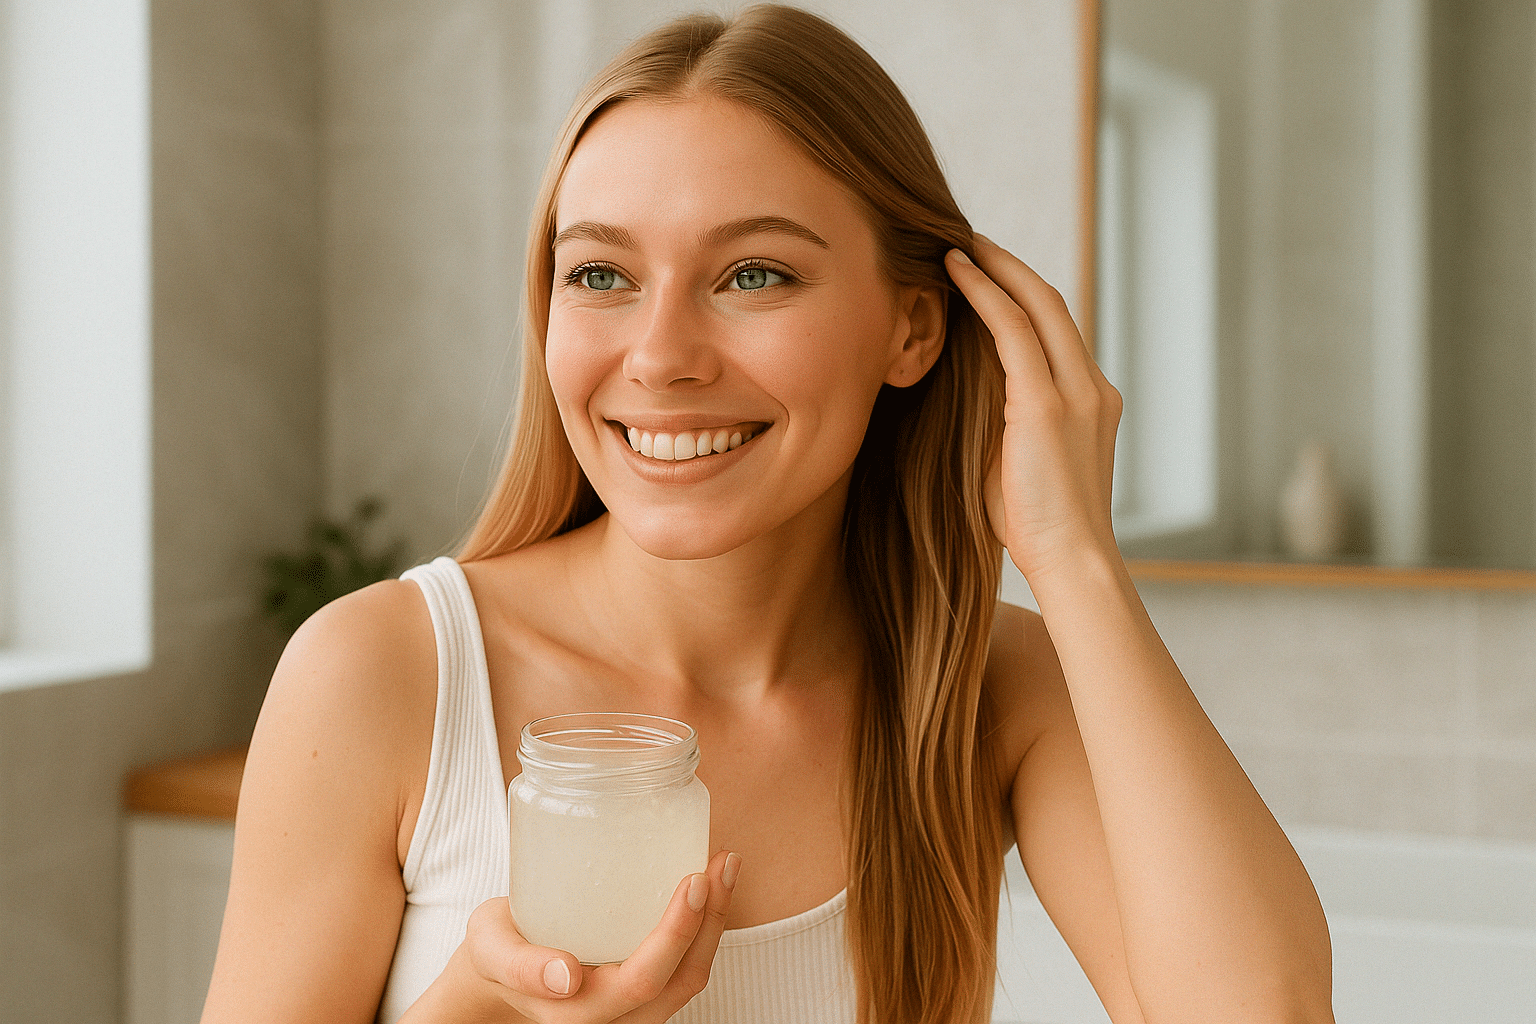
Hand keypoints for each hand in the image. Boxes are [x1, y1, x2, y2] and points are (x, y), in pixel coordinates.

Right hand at [421, 850, 739, 1023]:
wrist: (496, 970)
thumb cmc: (496, 953)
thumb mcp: (491, 950)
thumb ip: (521, 965)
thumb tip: (565, 976)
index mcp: (578, 1014)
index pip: (642, 982)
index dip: (675, 935)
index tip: (693, 882)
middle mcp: (613, 1019)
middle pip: (680, 981)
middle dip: (710, 921)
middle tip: (722, 862)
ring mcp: (632, 1007)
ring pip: (689, 976)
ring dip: (715, 922)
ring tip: (725, 866)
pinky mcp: (643, 987)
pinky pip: (684, 966)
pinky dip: (703, 927)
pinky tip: (708, 886)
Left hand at [944, 235, 1122, 585]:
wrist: (1074, 563)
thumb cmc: (1038, 532)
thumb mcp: (1019, 467)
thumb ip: (1001, 429)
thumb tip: (955, 406)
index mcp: (1092, 404)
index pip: (1058, 333)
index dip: (1023, 297)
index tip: (990, 276)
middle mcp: (1091, 389)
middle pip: (1051, 304)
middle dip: (1011, 267)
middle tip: (972, 241)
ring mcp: (1076, 393)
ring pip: (1036, 306)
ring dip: (996, 269)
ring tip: (959, 245)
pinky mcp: (1047, 404)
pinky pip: (1012, 330)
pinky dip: (984, 294)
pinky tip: (956, 272)